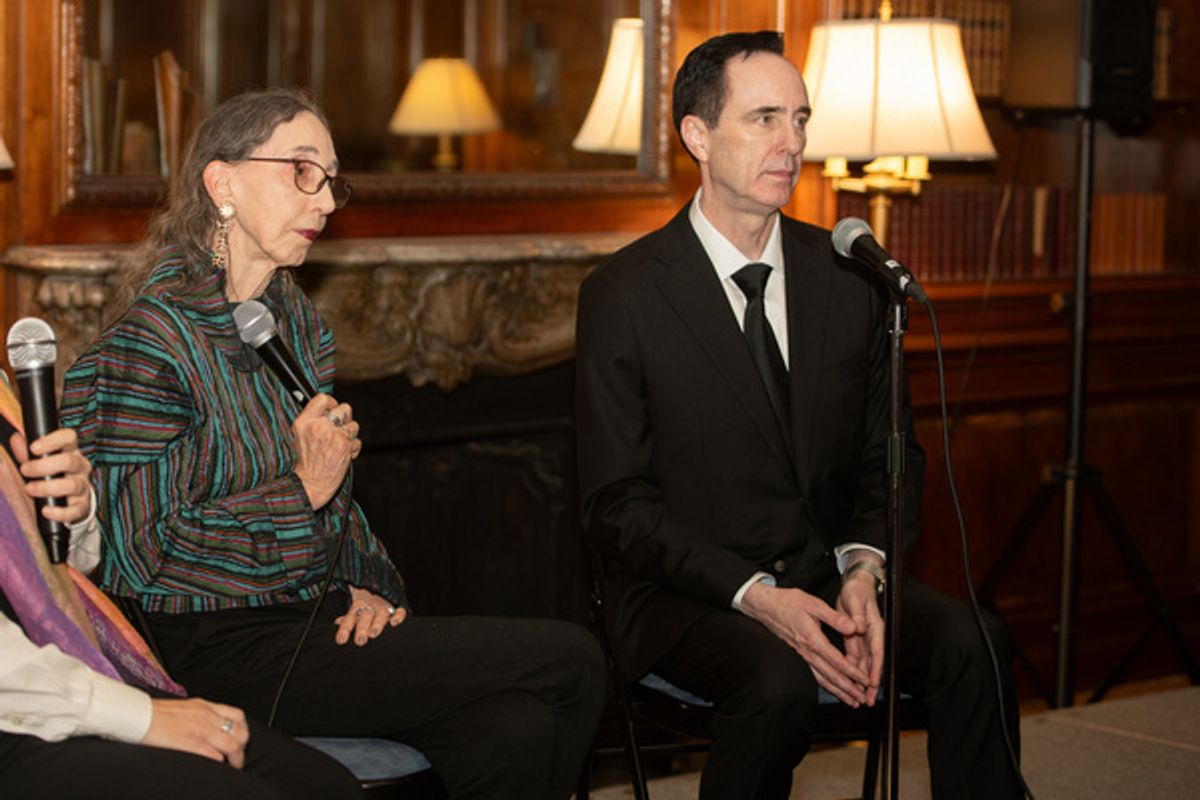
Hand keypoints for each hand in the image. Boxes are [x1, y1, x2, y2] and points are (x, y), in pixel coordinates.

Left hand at [10, 428, 92, 524]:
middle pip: (69, 461)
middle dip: (43, 466)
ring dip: (46, 488)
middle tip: (24, 470)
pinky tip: (46, 510)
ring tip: (29, 489)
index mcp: (70, 452)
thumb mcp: (36, 463)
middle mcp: (80, 467)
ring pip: (72, 485)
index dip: (52, 441)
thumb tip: (17, 438)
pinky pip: (75, 510)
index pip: (69, 437)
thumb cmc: (49, 477)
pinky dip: (59, 512)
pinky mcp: (82, 506)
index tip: (34, 448)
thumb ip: (25, 452)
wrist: (64, 503)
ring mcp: (82, 487)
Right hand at [140, 698, 248, 768]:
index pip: (237, 715)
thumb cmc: (152, 713)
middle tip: (237, 757)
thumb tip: (197, 727)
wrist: (138, 715)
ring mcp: (202, 730)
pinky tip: (216, 770)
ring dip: (236, 760)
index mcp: (205, 706)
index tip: (239, 740)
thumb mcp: (181, 707)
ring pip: (233, 746)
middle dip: (243, 746)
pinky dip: (220, 765)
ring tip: (232, 767)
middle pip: (240, 732)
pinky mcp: (193, 744)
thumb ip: (194, 715)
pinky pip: (216, 757)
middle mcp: (208, 716)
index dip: (242, 730)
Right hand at [292, 394, 361, 509]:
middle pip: (344, 409)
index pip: (323, 399)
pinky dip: (353, 449)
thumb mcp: (298, 437)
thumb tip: (330, 409)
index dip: (332, 403)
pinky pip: (357, 442)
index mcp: (303, 422)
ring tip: (338, 446)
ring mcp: (333, 435)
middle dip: (345, 419)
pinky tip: (342, 456)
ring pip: (353, 426)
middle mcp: (318, 426)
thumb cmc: (303, 465)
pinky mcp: (344, 446)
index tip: (332, 411)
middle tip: (338, 431)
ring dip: (350, 436)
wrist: (307, 486)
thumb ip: (312, 421)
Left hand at [333, 585, 406, 645]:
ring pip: (381, 615)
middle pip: (365, 617)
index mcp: (358, 608)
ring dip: (377, 624)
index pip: (350, 619)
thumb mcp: (355, 609)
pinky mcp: (396, 607)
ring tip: (373, 634)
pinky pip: (399, 611)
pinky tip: (394, 623)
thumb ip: (347, 618)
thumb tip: (337, 623)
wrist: (380, 586)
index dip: (345, 629)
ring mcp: (384, 607)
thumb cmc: (366, 604)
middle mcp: (370, 607)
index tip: (341, 641)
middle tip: (360, 640)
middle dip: (362, 629)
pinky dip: (398, 616)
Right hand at [741, 581, 871, 706]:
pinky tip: (832, 689)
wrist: (765, 606)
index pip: (837, 661)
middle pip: (831, 676)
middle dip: (848, 689)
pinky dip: (825, 685)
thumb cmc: (788, 602)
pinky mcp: (798, 655)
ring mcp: (802, 655)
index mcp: (813, 639)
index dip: (853, 673)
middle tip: (862, 699)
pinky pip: (813, 675)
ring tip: (851, 700)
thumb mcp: (814, 604)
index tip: (865, 680)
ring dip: (837, 691)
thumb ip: (835, 618)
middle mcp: (807, 652)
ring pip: (822, 679)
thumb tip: (854, 627)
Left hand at [836, 560, 884, 706]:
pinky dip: (852, 670)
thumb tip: (858, 628)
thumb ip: (857, 615)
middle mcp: (871, 636)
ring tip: (859, 698)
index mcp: (873, 627)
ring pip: (863, 664)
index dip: (875, 668)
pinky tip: (848, 682)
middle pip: (872, 663)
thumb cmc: (857, 591)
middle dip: (870, 683)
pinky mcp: (854, 639)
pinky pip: (854, 658)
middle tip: (868, 700)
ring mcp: (863, 639)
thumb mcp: (856, 600)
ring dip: (861, 681)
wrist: (856, 585)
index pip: (876, 651)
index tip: (872, 682)